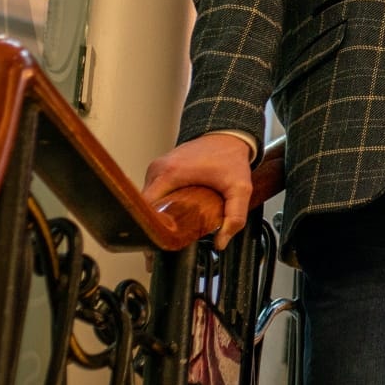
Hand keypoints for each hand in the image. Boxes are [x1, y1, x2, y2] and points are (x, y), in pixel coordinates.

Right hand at [143, 133, 254, 248]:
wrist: (228, 135)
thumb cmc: (230, 157)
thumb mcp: (239, 188)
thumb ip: (235, 216)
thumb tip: (221, 242)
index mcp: (169, 173)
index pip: (147, 208)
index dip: (150, 231)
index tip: (156, 247)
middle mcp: (158, 170)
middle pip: (144, 208)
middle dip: (153, 229)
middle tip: (162, 250)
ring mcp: (156, 169)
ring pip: (147, 202)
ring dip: (155, 218)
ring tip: (167, 236)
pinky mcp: (159, 170)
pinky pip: (152, 194)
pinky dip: (159, 207)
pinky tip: (171, 218)